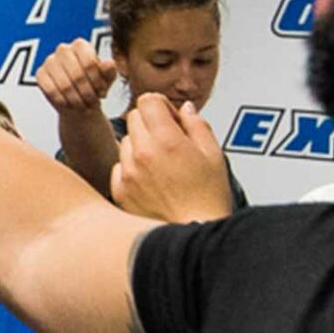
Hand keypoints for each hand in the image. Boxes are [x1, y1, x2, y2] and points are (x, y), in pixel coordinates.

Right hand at [35, 39, 115, 113]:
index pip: (90, 63)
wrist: (78, 99)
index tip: (103, 93)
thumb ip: (110, 71)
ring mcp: (49, 61)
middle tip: (93, 104)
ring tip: (84, 106)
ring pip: (65, 85)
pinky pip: (51, 90)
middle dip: (88, 93)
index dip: (97, 82)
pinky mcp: (40, 74)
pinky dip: (63, 101)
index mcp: (81, 45)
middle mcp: (63, 49)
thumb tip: (109, 63)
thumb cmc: (94, 85)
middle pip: (77, 74)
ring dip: (77, 100)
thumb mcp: (106, 79)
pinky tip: (70, 105)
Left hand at [112, 93, 234, 223]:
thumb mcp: (214, 154)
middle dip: (151, 123)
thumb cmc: (208, 197)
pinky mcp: (120, 190)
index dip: (161, 106)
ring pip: (126, 142)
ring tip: (162, 165)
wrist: (195, 231)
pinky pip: (119, 167)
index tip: (171, 118)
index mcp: (167, 140)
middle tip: (169, 141)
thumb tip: (185, 109)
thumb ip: (197, 124)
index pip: (147, 101)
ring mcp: (128, 173)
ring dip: (141, 145)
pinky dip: (132, 169)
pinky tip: (151, 180)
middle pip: (134, 118)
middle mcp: (142, 153)